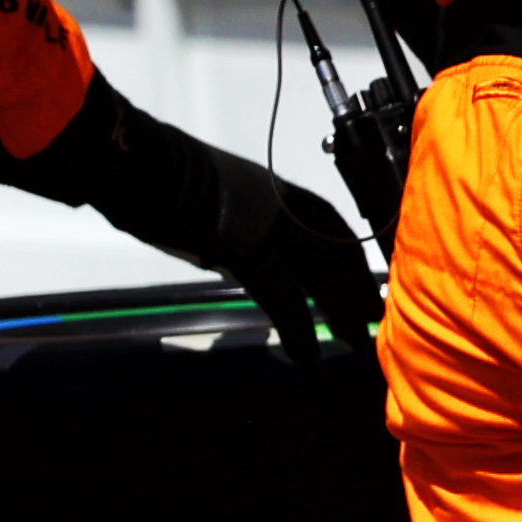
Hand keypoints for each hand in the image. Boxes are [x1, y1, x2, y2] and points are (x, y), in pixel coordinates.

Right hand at [22, 82, 381, 353]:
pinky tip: (307, 356)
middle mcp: (283, 207)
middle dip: (359, 286)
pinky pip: (285, 300)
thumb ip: (236, 218)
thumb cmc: (165, 174)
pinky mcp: (251, 255)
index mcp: (276, 189)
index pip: (331, 221)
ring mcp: (270, 230)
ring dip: (344, 312)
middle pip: (337, 252)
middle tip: (376, 314)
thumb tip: (229, 247)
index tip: (364, 272)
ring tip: (360, 342)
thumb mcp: (217, 190)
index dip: (350, 250)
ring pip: (324, 277)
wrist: (144, 166)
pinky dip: (298, 330)